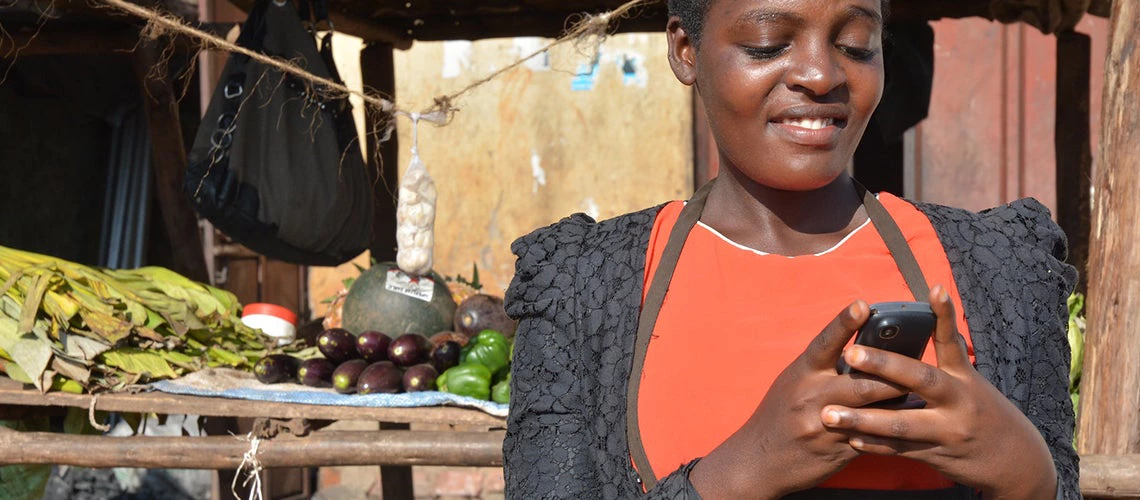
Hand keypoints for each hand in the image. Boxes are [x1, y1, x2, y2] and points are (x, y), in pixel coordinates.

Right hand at [690, 301, 909, 498]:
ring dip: (899, 401)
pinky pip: (872, 438)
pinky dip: (892, 430)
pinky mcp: (837, 451)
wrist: (758, 460)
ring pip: (873, 411)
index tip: (863, 305)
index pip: (825, 343)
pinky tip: (911, 424)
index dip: (844, 323)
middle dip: (893, 374)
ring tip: (923, 391)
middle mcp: (812, 397)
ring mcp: (825, 426)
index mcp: (802, 374)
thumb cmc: (778, 415)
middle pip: (863, 382)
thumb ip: (822, 368)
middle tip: (919, 361)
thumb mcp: (793, 383)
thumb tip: (859, 351)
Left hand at [819, 286, 1056, 497]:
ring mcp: (949, 430)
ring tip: (830, 414)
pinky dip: (876, 445)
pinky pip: (902, 450)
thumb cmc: (983, 414)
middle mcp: (959, 400)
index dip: (944, 315)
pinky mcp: (939, 455)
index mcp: (964, 379)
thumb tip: (917, 331)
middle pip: (920, 378)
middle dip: (883, 365)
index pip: (952, 342)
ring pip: (901, 422)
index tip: (935, 289)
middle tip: (850, 354)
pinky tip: (851, 440)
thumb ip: (946, 362)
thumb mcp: (972, 385)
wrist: (1016, 462)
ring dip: (863, 419)